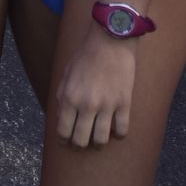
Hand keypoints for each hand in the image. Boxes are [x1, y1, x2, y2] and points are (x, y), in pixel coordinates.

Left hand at [55, 29, 136, 147]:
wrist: (110, 40)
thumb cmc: (86, 56)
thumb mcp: (66, 75)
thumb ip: (61, 97)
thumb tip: (61, 117)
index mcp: (69, 98)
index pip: (63, 132)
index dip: (64, 141)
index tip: (67, 142)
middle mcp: (86, 105)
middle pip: (81, 141)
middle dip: (79, 145)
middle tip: (82, 143)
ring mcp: (106, 106)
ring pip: (101, 140)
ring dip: (99, 143)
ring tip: (99, 140)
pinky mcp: (124, 103)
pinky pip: (122, 130)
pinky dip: (119, 134)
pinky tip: (116, 130)